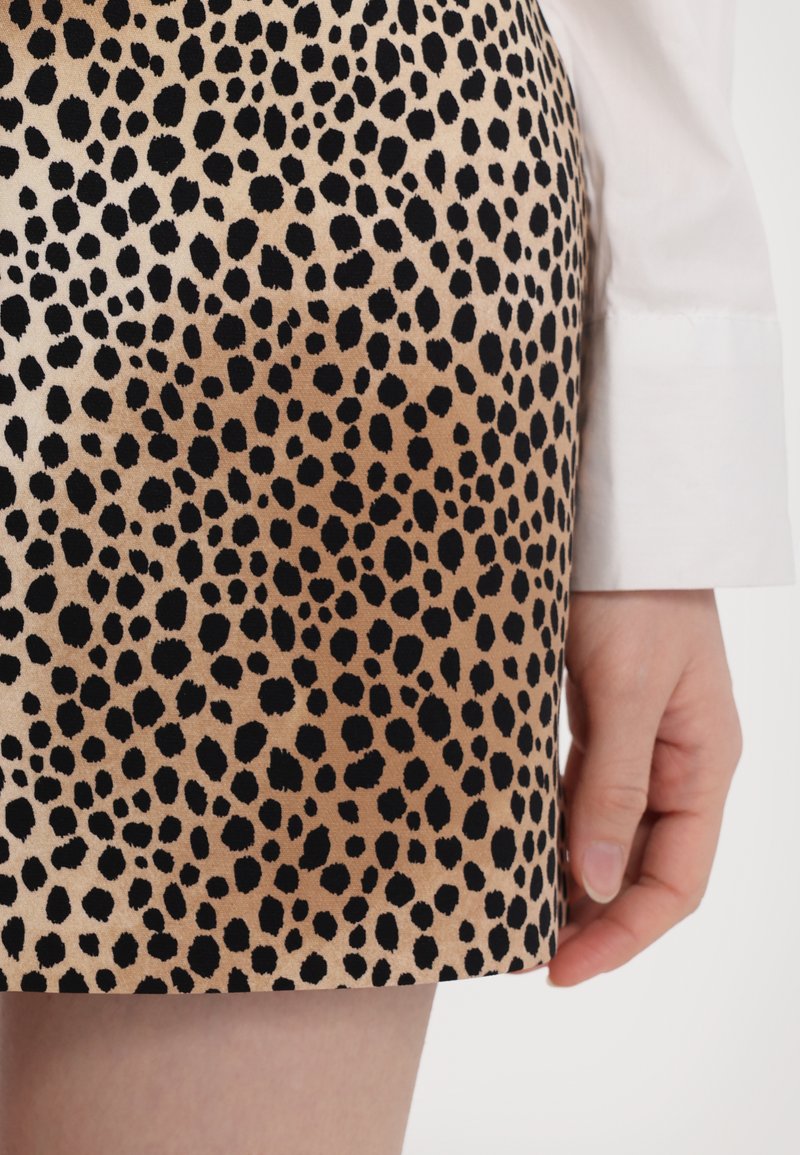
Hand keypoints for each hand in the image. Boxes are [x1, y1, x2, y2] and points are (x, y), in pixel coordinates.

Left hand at [543, 589, 741, 986]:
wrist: (618, 522)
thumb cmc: (636, 594)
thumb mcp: (628, 690)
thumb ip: (614, 786)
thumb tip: (594, 884)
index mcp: (704, 766)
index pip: (675, 882)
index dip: (622, 935)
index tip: (560, 969)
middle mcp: (677, 766)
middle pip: (642, 868)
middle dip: (592, 920)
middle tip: (525, 953)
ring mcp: (640, 745)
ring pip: (609, 837)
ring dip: (569, 881)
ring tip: (516, 915)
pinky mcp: (604, 721)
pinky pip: (583, 794)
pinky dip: (554, 829)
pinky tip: (519, 850)